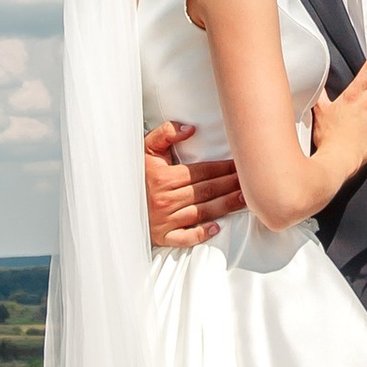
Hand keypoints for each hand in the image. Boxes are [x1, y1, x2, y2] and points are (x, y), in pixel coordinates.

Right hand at [145, 122, 244, 248]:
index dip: (224, 168)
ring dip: (226, 206)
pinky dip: (201, 234)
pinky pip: (185, 237)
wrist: (113, 202)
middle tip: (253, 181)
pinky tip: (217, 229)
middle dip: (231, 185)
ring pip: (202, 212)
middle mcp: (165, 199)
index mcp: (163, 177)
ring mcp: (164, 220)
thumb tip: (190, 128)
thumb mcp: (144, 149)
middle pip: (207, 191)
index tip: (242, 165)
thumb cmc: (134, 173)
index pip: (202, 171)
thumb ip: (165, 133)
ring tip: (246, 200)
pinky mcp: (162, 236)